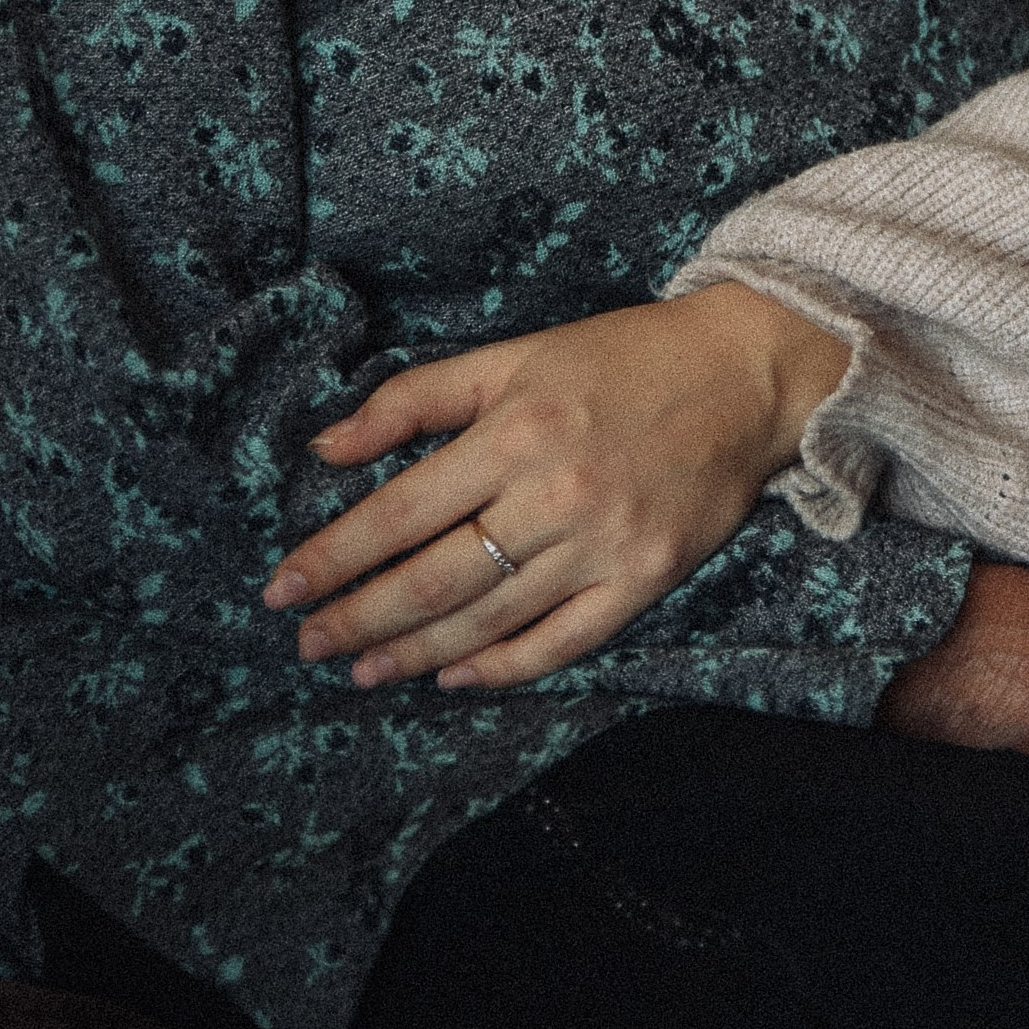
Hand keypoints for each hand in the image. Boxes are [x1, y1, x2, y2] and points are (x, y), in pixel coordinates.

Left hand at [262, 284, 850, 690]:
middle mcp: (555, 494)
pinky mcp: (644, 579)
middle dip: (359, 618)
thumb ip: (418, 399)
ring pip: (488, 618)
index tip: (282, 588)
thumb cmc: (623, 358)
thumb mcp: (518, 353)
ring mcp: (603, 545)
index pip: (402, 511)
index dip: (336, 556)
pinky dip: (500, 667)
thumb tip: (326, 448)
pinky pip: (560, 642)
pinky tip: (452, 675)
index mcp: (517, 430)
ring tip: (361, 671)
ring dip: (413, 651)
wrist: (746, 374)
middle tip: (307, 643)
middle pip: (434, 578)